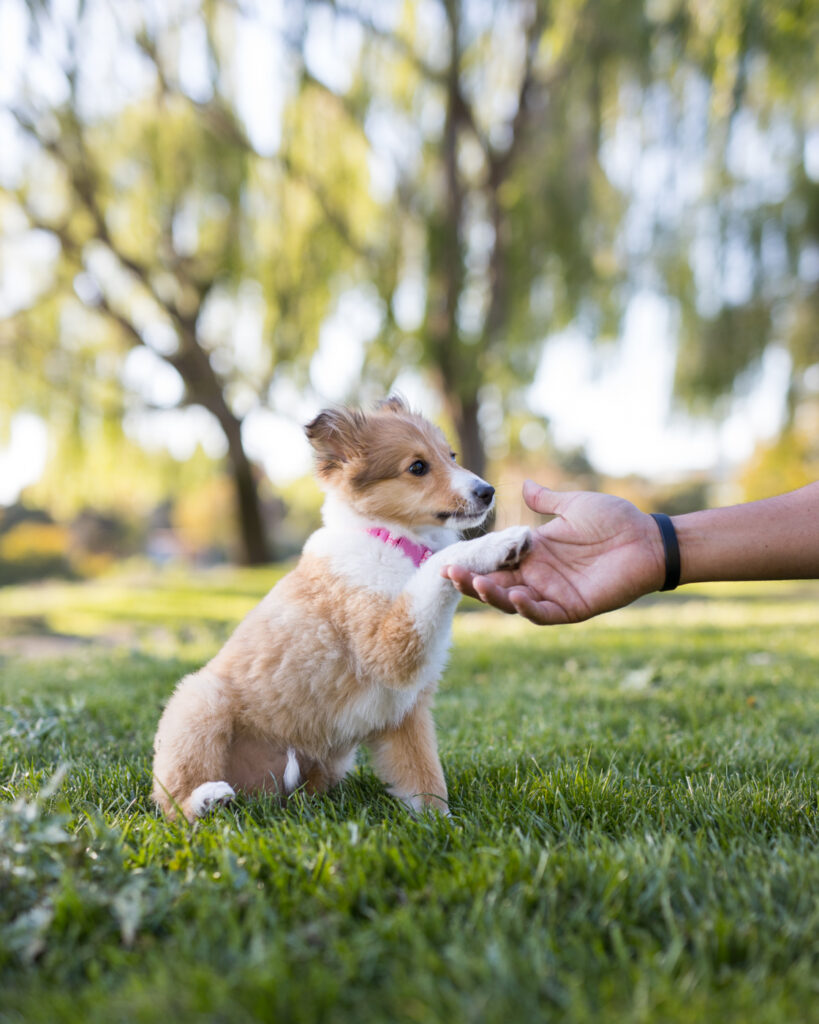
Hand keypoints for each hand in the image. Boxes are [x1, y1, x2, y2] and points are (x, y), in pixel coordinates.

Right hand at [442, 480, 666, 623]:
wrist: (650, 539)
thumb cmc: (616, 520)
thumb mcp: (574, 505)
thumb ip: (546, 501)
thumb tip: (522, 485)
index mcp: (535, 553)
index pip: (495, 561)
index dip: (473, 561)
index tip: (450, 557)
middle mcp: (539, 576)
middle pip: (497, 584)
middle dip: (472, 581)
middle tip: (449, 574)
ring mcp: (554, 594)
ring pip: (514, 602)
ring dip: (493, 596)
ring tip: (476, 584)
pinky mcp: (573, 608)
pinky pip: (544, 613)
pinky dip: (528, 608)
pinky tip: (516, 596)